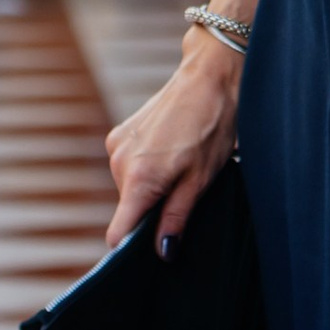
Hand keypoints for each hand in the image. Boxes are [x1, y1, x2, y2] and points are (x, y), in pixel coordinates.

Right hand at [105, 35, 241, 249]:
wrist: (209, 78)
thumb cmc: (212, 126)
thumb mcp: (201, 180)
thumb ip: (176, 218)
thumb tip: (162, 252)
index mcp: (139, 179)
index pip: (117, 232)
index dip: (131, 248)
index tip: (152, 252)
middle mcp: (119, 163)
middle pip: (127, 210)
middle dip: (151, 212)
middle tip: (184, 194)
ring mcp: (116, 145)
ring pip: (129, 189)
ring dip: (150, 189)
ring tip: (180, 167)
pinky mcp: (119, 134)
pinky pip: (128, 167)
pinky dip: (146, 170)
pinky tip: (170, 153)